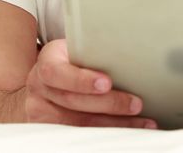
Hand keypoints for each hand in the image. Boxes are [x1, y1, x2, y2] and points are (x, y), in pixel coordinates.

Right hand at [23, 39, 155, 127]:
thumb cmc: (71, 61)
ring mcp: (43, 112)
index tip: (106, 83)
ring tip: (141, 121)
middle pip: (72, 101)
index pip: (56, 72)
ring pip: (78, 122)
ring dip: (114, 123)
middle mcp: (40, 89)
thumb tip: (130, 51)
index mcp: (46, 62)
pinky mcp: (52, 128)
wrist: (48, 80)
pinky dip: (108, 132)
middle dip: (107, 104)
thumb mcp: (76, 49)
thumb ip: (94, 52)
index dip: (81, 80)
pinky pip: (81, 133)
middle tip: (135, 104)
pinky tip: (128, 129)